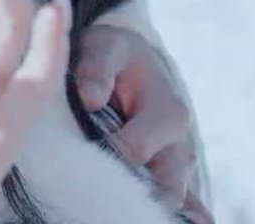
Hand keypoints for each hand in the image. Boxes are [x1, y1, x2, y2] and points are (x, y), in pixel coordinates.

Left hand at [75, 24, 204, 213]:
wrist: (124, 57)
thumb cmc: (113, 53)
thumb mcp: (105, 46)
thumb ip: (96, 67)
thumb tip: (90, 99)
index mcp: (168, 113)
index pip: (135, 151)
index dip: (104, 155)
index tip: (75, 154)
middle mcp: (178, 144)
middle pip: (160, 187)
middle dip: (126, 188)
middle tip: (88, 184)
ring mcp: (174, 163)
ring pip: (163, 197)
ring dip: (134, 198)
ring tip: (98, 193)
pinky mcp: (164, 172)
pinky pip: (167, 200)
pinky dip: (149, 205)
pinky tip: (127, 207)